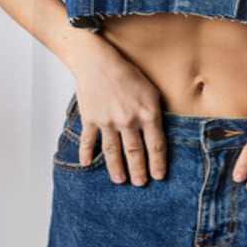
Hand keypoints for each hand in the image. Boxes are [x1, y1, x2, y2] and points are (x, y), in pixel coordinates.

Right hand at [73, 51, 166, 186]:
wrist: (99, 63)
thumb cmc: (128, 73)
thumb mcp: (151, 90)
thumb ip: (155, 111)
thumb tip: (160, 129)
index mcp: (148, 114)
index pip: (156, 145)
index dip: (158, 163)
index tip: (159, 176)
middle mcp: (129, 121)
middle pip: (135, 152)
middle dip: (139, 170)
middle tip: (140, 184)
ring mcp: (108, 122)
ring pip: (113, 152)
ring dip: (116, 168)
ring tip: (120, 180)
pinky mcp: (91, 120)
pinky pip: (88, 141)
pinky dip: (86, 153)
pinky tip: (86, 164)